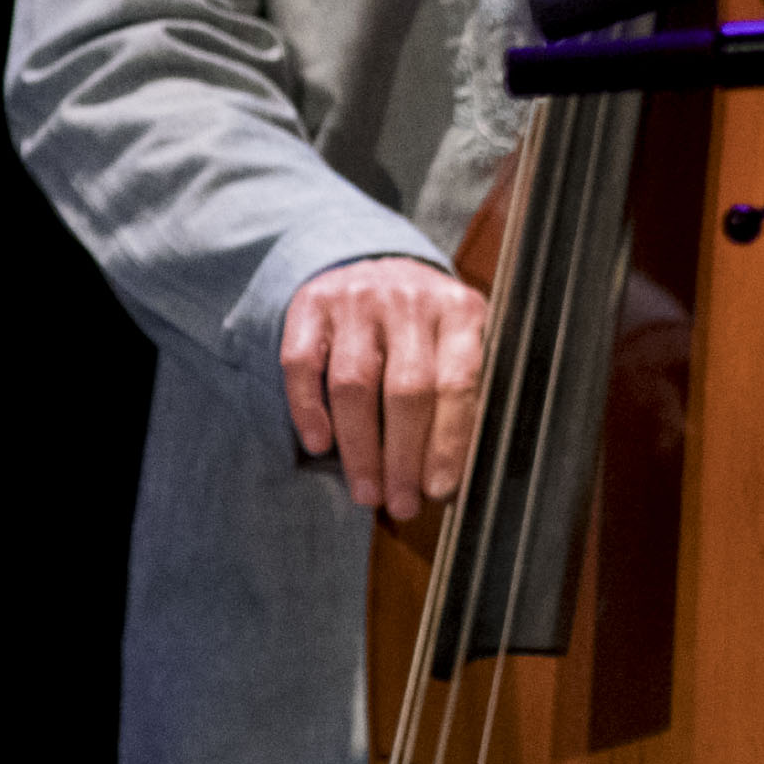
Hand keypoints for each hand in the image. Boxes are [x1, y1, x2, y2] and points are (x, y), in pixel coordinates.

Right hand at [281, 257, 487, 521]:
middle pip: (405, 389)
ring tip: (367, 492)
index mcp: (460, 310)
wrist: (377, 259)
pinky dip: (307, 410)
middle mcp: (410, 299)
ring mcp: (358, 298)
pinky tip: (319, 444)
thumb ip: (461, 394)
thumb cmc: (425, 323)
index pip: (457, 383)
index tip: (439, 490)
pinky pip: (302, 364)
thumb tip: (453, 477)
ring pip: (353, 383)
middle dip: (402, 457)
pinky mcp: (312, 304)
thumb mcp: (458, 341)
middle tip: (400, 504)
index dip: (447, 442)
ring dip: (359, 448)